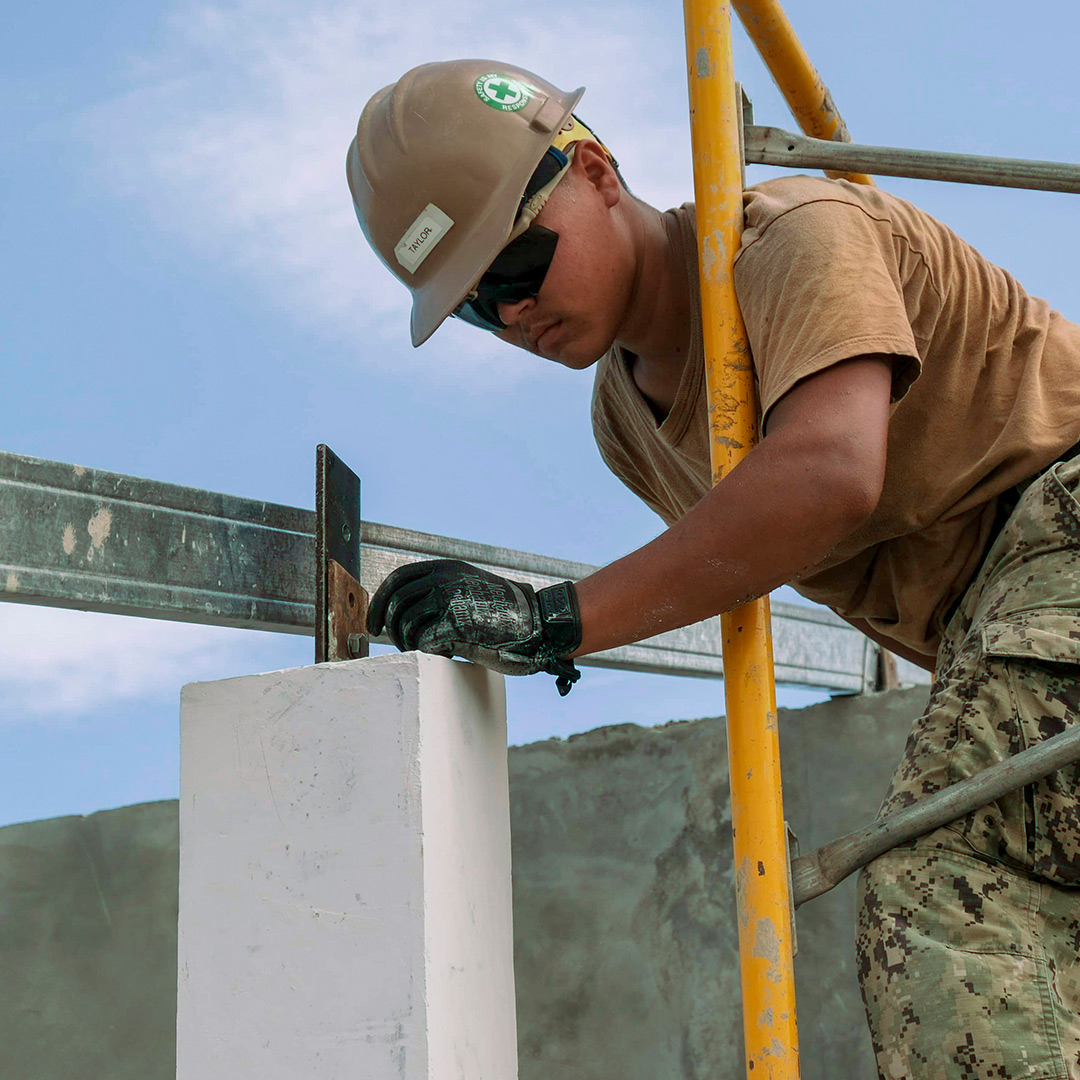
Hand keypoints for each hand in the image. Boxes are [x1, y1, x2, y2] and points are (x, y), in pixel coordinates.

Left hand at [367, 559, 582, 694]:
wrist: (536, 623)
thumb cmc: (503, 615)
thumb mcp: (468, 588)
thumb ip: (439, 591)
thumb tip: (400, 612)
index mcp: (445, 567)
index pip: (398, 579)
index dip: (380, 601)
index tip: (374, 622)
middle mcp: (444, 578)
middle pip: (395, 603)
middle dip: (388, 628)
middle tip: (397, 644)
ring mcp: (450, 598)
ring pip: (405, 625)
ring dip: (410, 643)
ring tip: (429, 648)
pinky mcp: (456, 621)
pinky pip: (424, 641)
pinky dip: (431, 650)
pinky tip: (449, 650)